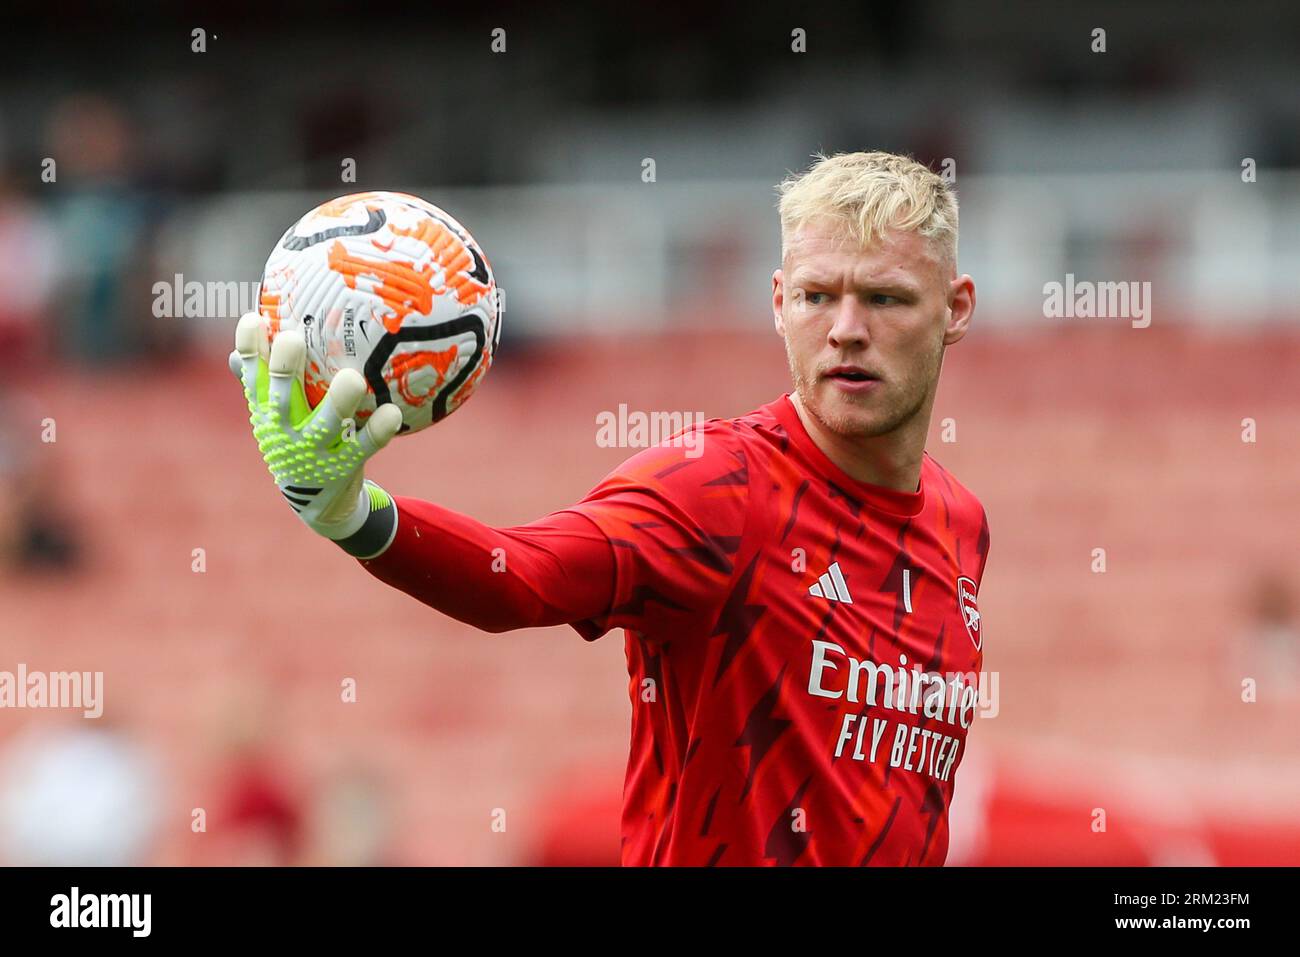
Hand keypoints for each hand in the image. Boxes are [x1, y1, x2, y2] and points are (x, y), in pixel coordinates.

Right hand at [230, 312, 402, 547]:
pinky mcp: (342, 468)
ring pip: (324, 426)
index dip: (250, 349)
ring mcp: (313, 453)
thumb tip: (254, 327)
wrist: (319, 503)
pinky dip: (377, 431)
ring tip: (352, 378)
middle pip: (280, 398)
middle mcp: (285, 433)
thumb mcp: (280, 415)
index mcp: (267, 413)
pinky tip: (392, 413)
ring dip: (337, 403)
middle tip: (294, 339)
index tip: (254, 319)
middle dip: (284, 370)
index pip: (252, 377)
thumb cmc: (300, 441)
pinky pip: (363, 447)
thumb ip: (269, 379)